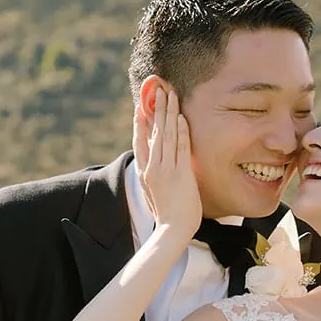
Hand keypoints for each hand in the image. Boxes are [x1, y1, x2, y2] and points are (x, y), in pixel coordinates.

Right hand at [139, 85, 201, 235]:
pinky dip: (180, 131)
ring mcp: (166, 170)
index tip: (140, 108)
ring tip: (170, 95)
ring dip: (169, 113)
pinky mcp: (181, 173)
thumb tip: (154, 165)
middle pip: (153, 132)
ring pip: (166, 135)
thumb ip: (153, 176)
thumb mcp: (152, 193)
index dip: (140, 124)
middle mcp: (153, 168)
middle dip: (156, 109)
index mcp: (144, 172)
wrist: (173, 230)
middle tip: (158, 91)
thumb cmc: (166, 214)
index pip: (140, 142)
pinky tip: (181, 117)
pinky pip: (181, 147)